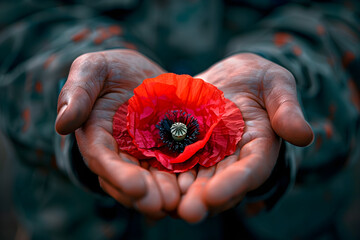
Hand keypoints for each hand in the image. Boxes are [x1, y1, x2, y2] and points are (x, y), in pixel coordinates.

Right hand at [55, 49, 179, 218]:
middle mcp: (119, 153)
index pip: (102, 160)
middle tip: (162, 204)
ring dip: (163, 193)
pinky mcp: (166, 152)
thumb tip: (63, 124)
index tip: (137, 186)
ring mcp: (144, 155)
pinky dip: (181, 180)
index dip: (118, 175)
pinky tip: (194, 187)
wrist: (143, 75)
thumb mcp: (94, 69)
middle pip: (129, 178)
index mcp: (97, 136)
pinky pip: (173, 169)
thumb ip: (78, 91)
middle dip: (144, 194)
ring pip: (152, 180)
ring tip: (179, 201)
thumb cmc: (113, 71)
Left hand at [177, 53, 313, 221]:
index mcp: (258, 148)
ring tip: (162, 204)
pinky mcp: (184, 147)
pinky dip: (161, 173)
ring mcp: (206, 156)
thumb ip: (286, 109)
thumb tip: (304, 136)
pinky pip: (171, 162)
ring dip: (179, 194)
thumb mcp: (276, 84)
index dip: (235, 184)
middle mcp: (231, 160)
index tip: (215, 195)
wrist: (229, 75)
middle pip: (218, 184)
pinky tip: (147, 181)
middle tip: (185, 212)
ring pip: (193, 180)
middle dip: (202, 199)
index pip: (250, 170)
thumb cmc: (258, 78)